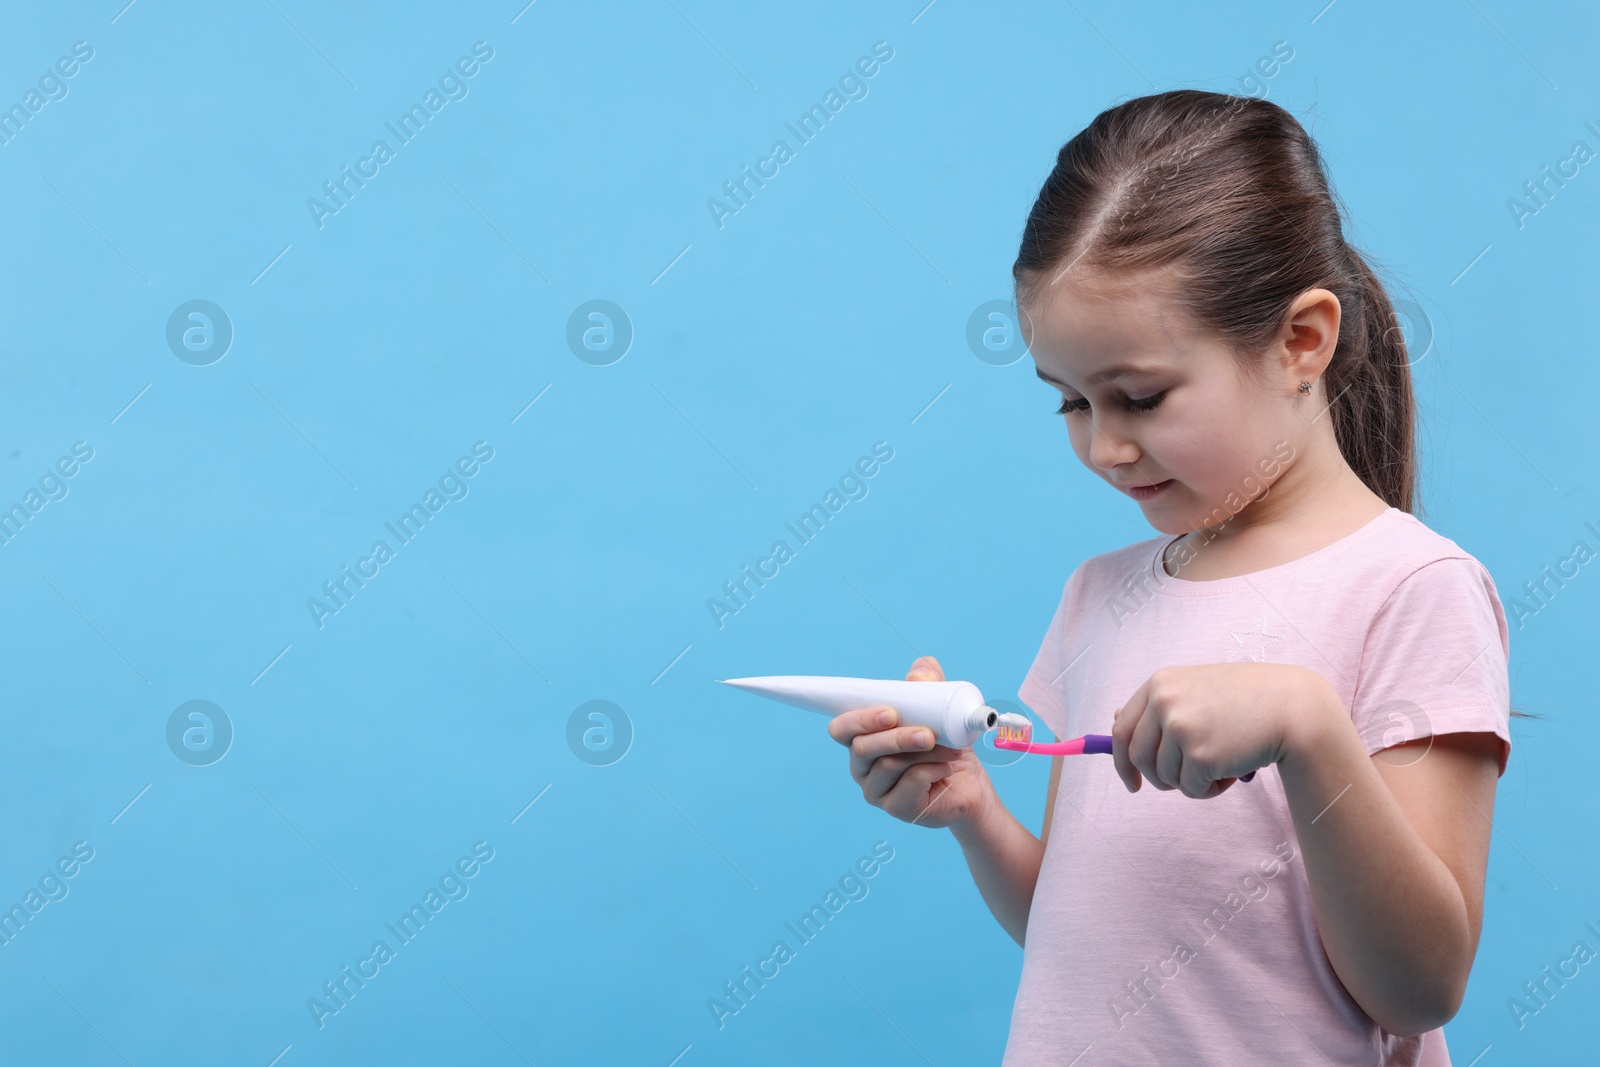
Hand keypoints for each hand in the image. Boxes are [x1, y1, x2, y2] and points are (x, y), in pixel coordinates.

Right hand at [826, 656, 997, 830]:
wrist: (970, 786)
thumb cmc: (946, 746)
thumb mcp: (941, 709)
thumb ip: (929, 683)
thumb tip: (918, 674)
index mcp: (863, 738)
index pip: (841, 728)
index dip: (857, 719)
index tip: (889, 712)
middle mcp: (862, 766)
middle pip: (862, 748)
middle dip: (896, 737)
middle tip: (927, 733)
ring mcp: (876, 790)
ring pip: (889, 765)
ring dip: (924, 753)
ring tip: (950, 749)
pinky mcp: (896, 808)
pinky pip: (910, 785)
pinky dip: (933, 770)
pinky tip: (946, 767)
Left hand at [1112, 663, 1329, 797]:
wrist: (1292, 706)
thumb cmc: (1247, 699)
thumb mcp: (1197, 690)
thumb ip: (1160, 705)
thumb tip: (1116, 719)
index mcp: (1160, 683)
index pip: (1122, 730)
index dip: (1122, 762)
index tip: (1133, 784)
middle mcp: (1164, 701)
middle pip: (1139, 758)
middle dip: (1159, 779)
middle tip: (1188, 781)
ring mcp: (1180, 727)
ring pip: (1166, 778)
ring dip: (1192, 782)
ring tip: (1223, 764)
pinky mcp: (1200, 754)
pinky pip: (1192, 790)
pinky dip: (1211, 790)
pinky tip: (1234, 770)